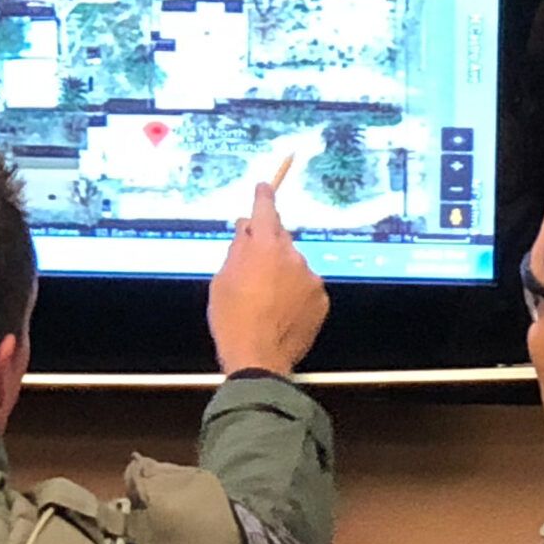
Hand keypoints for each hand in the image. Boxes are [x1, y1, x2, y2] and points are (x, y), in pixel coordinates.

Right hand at [208, 179, 327, 375]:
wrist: (258, 356)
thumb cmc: (232, 318)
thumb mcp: (222, 278)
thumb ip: (237, 248)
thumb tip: (245, 229)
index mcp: (263, 245)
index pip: (265, 210)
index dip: (264, 196)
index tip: (265, 186)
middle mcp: (292, 256)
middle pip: (280, 240)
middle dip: (268, 247)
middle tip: (252, 269)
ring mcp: (309, 277)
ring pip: (295, 265)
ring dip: (282, 274)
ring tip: (264, 301)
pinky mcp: (320, 298)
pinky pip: (306, 287)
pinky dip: (295, 294)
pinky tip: (279, 311)